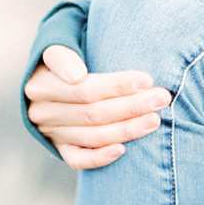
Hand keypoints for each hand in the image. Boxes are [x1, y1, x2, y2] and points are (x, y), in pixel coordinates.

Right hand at [24, 45, 171, 169]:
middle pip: (92, 112)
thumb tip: (77, 75)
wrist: (51, 79)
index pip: (84, 88)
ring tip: (154, 120)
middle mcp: (43, 110)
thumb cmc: (67, 56)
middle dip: (131, 106)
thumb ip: (64, 54)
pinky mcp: (59, 148)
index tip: (146, 80)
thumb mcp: (59, 44)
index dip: (116, 85)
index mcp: (42, 82)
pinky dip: (100, 158)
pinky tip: (123, 150)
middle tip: (161, 98)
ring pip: (92, 135)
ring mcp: (51, 132)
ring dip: (126, 130)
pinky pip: (78, 160)